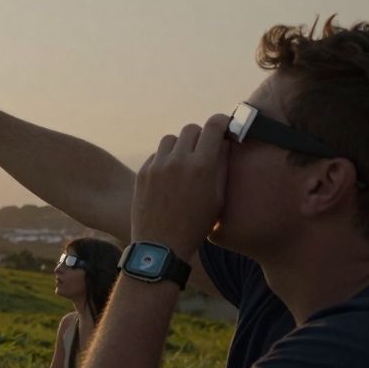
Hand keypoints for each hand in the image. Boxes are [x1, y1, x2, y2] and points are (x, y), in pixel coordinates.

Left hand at [131, 114, 230, 258]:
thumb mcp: (218, 198)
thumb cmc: (196, 224)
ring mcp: (157, 166)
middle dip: (200, 136)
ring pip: (171, 139)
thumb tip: (225, 143)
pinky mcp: (143, 172)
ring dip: (180, 146)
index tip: (224, 125)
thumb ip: (222, 166)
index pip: (214, 126)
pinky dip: (165, 160)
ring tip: (185, 163)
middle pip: (191, 129)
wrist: (161, 245)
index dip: (222, 121)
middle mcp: (178, 161)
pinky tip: (169, 177)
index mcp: (202, 166)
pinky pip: (157, 155)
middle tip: (204, 149)